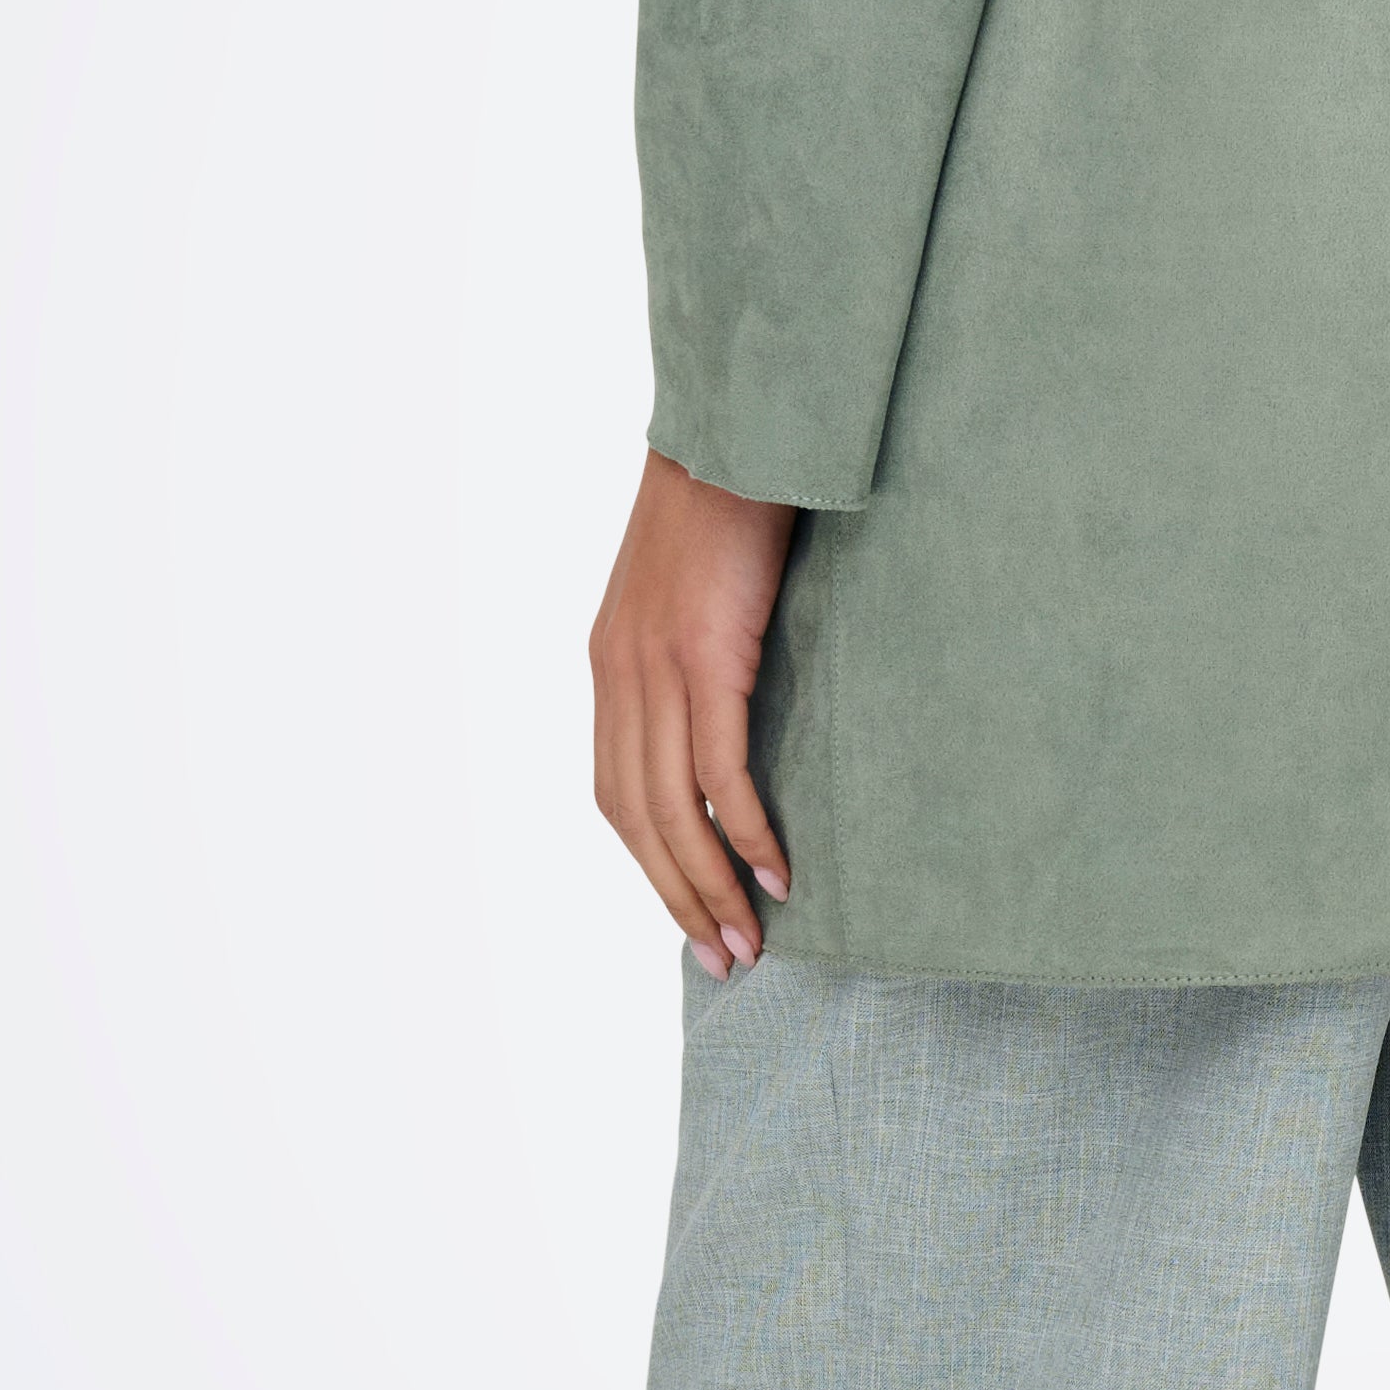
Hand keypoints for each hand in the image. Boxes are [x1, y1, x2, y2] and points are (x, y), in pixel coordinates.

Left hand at [589, 449, 798, 970]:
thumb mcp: (696, 592)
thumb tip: (739, 708)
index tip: (694, 914)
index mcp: (612, 665)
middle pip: (637, 819)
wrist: (739, 432)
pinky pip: (720, 771)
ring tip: (749, 939)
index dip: (653, 864)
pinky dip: (746, 830)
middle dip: (677, 897)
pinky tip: (776, 870)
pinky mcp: (704, 657)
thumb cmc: (733, 504)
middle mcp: (620, 677)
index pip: (619, 793)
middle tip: (723, 958)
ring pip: (673, 810)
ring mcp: (656, 669)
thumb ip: (700, 652)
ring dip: (710, 885)